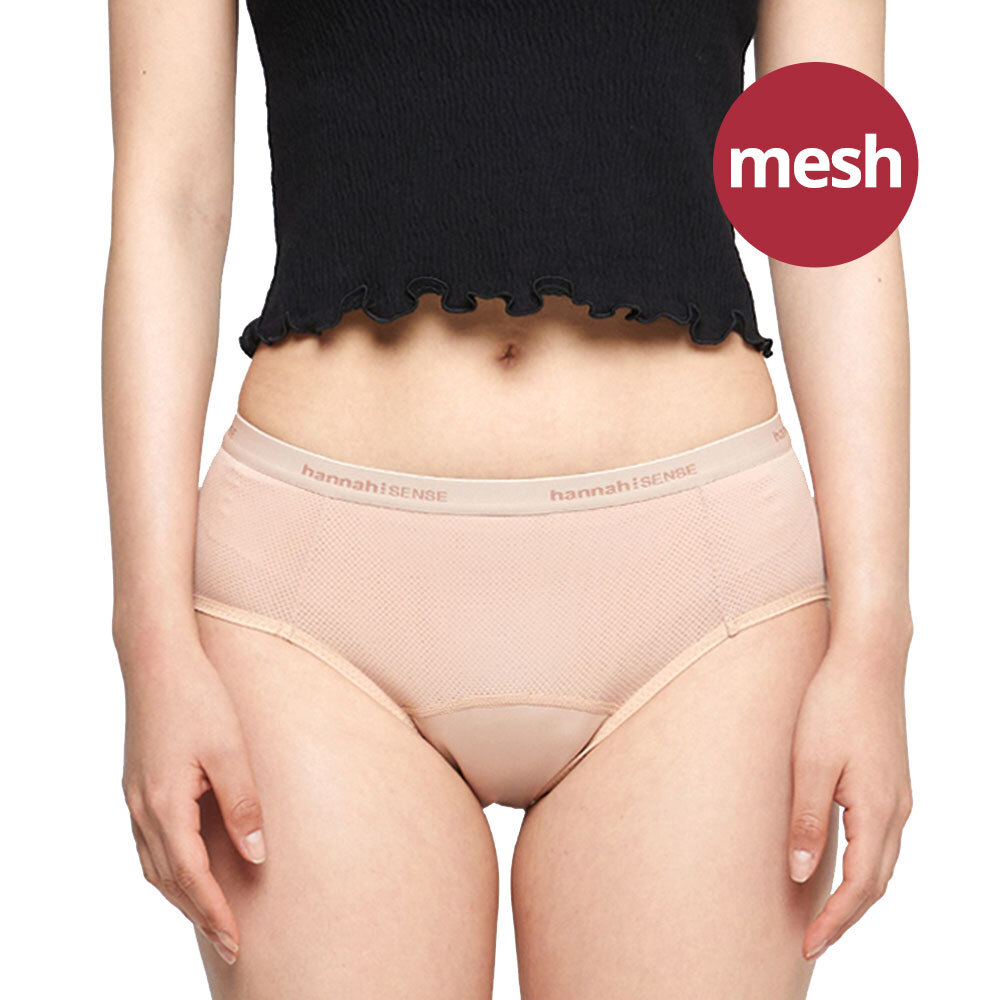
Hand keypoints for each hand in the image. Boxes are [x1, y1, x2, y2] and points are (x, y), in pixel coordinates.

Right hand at [119, 635, 265, 965]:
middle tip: (229, 944)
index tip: (236, 941)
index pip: (191, 877)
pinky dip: (166, 869)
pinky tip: (184, 870)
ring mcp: (134, 797)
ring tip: (210, 918)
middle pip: (169, 880)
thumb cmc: (198, 697)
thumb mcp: (230, 751)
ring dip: (181, 896)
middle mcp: (142, 808)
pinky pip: (147, 843)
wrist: (156, 659)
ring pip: (153, 866)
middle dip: (199, 914)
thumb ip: (243, 805)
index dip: (215, 912)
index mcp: (165, 804)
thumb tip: (256, 855)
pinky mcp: (137, 785)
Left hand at [787, 625, 912, 960]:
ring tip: (823, 914)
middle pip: (877, 883)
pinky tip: (840, 865)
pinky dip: (864, 866)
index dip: (834, 921)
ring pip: (882, 863)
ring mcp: (897, 795)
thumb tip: (800, 874)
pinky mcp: (890, 781)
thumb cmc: (833, 703)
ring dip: (857, 895)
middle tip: (812, 942)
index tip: (808, 947)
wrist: (868, 658)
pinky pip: (880, 840)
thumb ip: (806, 820)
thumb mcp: (810, 763)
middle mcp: (896, 810)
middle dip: (846, 918)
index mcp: (877, 810)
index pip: (860, 887)